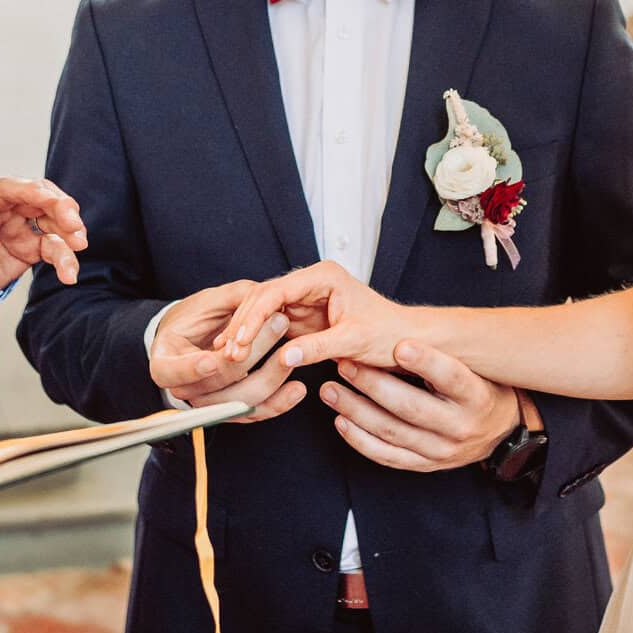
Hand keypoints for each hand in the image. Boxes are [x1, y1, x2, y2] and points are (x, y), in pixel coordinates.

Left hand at [0, 177, 87, 294]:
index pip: (6, 187)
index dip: (30, 190)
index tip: (51, 199)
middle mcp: (4, 207)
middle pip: (38, 198)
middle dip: (59, 207)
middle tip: (74, 225)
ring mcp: (20, 225)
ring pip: (52, 221)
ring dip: (69, 231)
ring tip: (78, 247)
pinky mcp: (31, 246)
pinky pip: (53, 247)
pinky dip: (64, 257)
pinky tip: (70, 273)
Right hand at [148, 280, 308, 423]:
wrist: (193, 341)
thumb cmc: (194, 318)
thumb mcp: (205, 302)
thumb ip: (230, 299)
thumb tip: (261, 294)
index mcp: (164, 362)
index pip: (171, 372)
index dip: (190, 369)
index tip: (210, 359)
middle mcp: (183, 390)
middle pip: (216, 384)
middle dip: (250, 355)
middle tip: (278, 323)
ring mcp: (208, 404)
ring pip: (239, 402)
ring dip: (269, 378)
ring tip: (291, 354)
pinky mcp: (231, 411)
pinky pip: (254, 413)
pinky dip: (278, 403)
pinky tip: (297, 389)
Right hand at [218, 260, 420, 372]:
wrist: (406, 342)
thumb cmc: (389, 334)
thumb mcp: (354, 341)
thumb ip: (318, 347)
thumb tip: (282, 357)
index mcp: (323, 276)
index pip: (277, 291)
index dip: (254, 316)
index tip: (239, 339)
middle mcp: (310, 283)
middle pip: (264, 298)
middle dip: (243, 323)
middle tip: (226, 350)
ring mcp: (304, 301)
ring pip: (263, 312)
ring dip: (245, 332)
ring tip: (226, 354)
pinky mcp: (302, 320)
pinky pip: (271, 327)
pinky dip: (255, 340)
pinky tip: (239, 354)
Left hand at [323, 340, 520, 470]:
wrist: (499, 431)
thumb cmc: (480, 389)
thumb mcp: (476, 369)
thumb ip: (444, 356)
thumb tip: (399, 333)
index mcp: (477, 397)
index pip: (452, 378)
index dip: (426, 361)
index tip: (400, 345)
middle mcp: (460, 428)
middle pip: (411, 407)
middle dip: (373, 384)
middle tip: (345, 364)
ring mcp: (442, 451)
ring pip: (392, 432)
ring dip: (355, 410)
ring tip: (330, 390)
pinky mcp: (426, 465)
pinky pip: (387, 456)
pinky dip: (360, 440)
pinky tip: (341, 420)